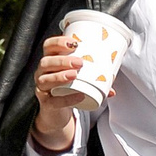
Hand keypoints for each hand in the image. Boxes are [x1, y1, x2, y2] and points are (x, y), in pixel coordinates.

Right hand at [31, 30, 92, 149]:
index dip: (58, 42)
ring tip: (75, 75)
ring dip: (59, 76)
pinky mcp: (46, 104)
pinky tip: (79, 96)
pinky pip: (54, 101)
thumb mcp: (78, 79)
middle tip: (79, 62)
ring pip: (44, 80)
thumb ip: (95, 78)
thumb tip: (112, 82)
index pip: (48, 46)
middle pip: (46, 62)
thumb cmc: (67, 89)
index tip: (74, 42)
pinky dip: (67, 99)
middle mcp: (42, 73)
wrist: (57, 112)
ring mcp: (42, 88)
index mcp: (50, 61)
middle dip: (62, 60)